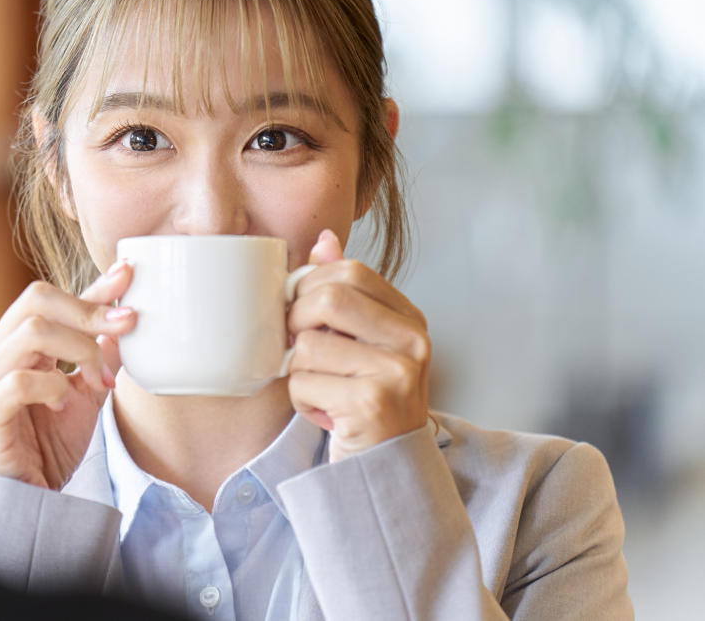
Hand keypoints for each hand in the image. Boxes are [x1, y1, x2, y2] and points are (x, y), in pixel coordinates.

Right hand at [0, 262, 135, 488]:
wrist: (30, 501)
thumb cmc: (50, 445)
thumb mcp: (86, 392)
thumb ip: (98, 354)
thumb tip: (123, 313)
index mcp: (12, 344)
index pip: (47, 297)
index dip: (91, 287)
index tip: (129, 277)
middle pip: (36, 301)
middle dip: (88, 311)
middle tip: (125, 328)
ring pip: (32, 334)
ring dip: (79, 351)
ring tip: (98, 380)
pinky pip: (20, 381)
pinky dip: (53, 387)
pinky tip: (64, 406)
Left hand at [287, 229, 430, 462]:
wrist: (387, 471)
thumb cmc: (366, 400)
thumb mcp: (359, 342)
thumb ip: (344, 292)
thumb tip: (325, 238)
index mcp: (409, 318)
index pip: (350, 271)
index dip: (310, 285)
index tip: (300, 312)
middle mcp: (412, 341)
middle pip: (327, 299)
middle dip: (297, 323)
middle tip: (300, 350)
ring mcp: (397, 372)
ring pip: (308, 345)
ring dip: (298, 372)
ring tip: (321, 391)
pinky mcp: (372, 403)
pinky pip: (304, 382)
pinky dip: (300, 400)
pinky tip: (324, 413)